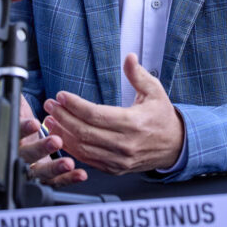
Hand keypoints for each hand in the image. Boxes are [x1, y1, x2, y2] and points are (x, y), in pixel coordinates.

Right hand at [17, 96, 87, 186]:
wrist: (23, 139)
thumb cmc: (22, 122)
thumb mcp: (16, 109)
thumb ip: (16, 100)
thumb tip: (9, 83)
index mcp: (11, 136)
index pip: (13, 133)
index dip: (22, 129)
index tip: (33, 123)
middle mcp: (19, 155)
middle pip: (26, 156)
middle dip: (41, 148)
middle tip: (55, 141)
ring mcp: (31, 169)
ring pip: (40, 172)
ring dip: (55, 167)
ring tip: (68, 163)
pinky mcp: (45, 178)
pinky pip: (55, 182)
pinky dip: (67, 179)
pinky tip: (79, 174)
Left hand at [43, 53, 184, 174]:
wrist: (176, 146)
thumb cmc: (162, 117)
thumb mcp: (155, 91)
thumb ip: (138, 75)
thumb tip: (129, 57)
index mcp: (133, 123)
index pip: (96, 115)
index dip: (75, 105)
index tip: (61, 96)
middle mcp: (125, 144)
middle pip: (85, 132)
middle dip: (63, 117)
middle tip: (50, 105)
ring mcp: (119, 159)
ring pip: (83, 148)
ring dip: (63, 134)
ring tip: (50, 120)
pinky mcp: (115, 168)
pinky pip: (88, 160)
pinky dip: (73, 149)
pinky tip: (62, 137)